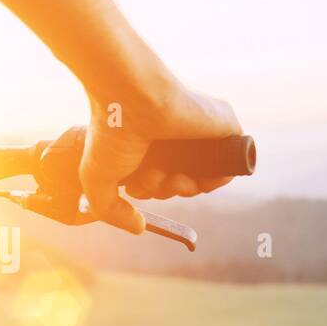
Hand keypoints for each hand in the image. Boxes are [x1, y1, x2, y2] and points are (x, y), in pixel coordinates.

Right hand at [79, 82, 241, 233]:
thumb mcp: (97, 182)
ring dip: (183, 189)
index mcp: (151, 145)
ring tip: (164, 175)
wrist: (129, 97)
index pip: (162, 179)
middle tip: (151, 176)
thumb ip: (111, 212)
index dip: (152, 191)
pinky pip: (229, 167)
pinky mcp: (223, 127)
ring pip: (203, 178)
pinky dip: (215, 181)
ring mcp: (200, 133)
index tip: (138, 185)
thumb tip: (140, 228)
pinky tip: (192, 177)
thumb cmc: (109, 132)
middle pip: (182, 182)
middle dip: (164, 190)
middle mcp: (176, 139)